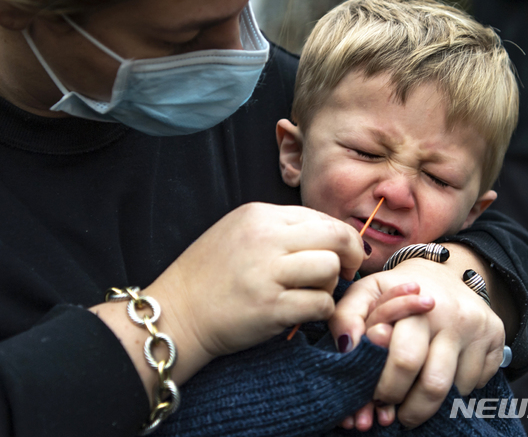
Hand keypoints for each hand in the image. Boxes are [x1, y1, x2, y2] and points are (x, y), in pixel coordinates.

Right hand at [93, 203, 367, 396]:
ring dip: (331, 284)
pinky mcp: (271, 307)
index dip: (341, 237)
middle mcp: (264, 238)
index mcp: (258, 215)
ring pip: (331, 268)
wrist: (176, 313)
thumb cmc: (206, 275)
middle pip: (334, 236)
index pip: (320, 217)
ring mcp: (267, 272)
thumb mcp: (237, 233)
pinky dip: (321, 310)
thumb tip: (326, 236)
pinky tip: (304, 312)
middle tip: (349, 271)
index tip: (343, 253)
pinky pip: (321, 303)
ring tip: (314, 293)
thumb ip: (277, 229)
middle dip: (350, 255)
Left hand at [329, 245, 506, 427]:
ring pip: (457, 390)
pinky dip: (457, 391)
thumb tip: (344, 347)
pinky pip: (478, 383)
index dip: (386, 387)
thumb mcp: (366, 292)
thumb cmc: (396, 290)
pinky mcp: (498, 339)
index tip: (373, 399)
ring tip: (412, 397)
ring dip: (432, 403)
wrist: (443, 272)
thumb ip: (347, 316)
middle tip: (392, 413)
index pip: (405, 360)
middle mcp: (454, 316)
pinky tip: (439, 376)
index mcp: (417, 305)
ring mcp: (479, 328)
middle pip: (434, 384)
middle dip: (409, 408)